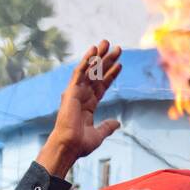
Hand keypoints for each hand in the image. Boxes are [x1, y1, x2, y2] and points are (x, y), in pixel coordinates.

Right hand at [38, 41, 121, 176]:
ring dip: (98, 56)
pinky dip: (86, 61)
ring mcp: (76, 92)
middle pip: (97, 74)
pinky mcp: (71, 91)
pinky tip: (94, 51)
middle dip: (107, 61)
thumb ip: (107, 127)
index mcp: (88, 105)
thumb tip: (117, 123)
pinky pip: (80, 73)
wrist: (69, 146)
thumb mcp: (98, 134)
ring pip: (89, 70)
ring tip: (107, 43)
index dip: (111, 75)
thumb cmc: (80, 144)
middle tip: (117, 48)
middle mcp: (82, 96)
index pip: (102, 86)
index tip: (120, 65)